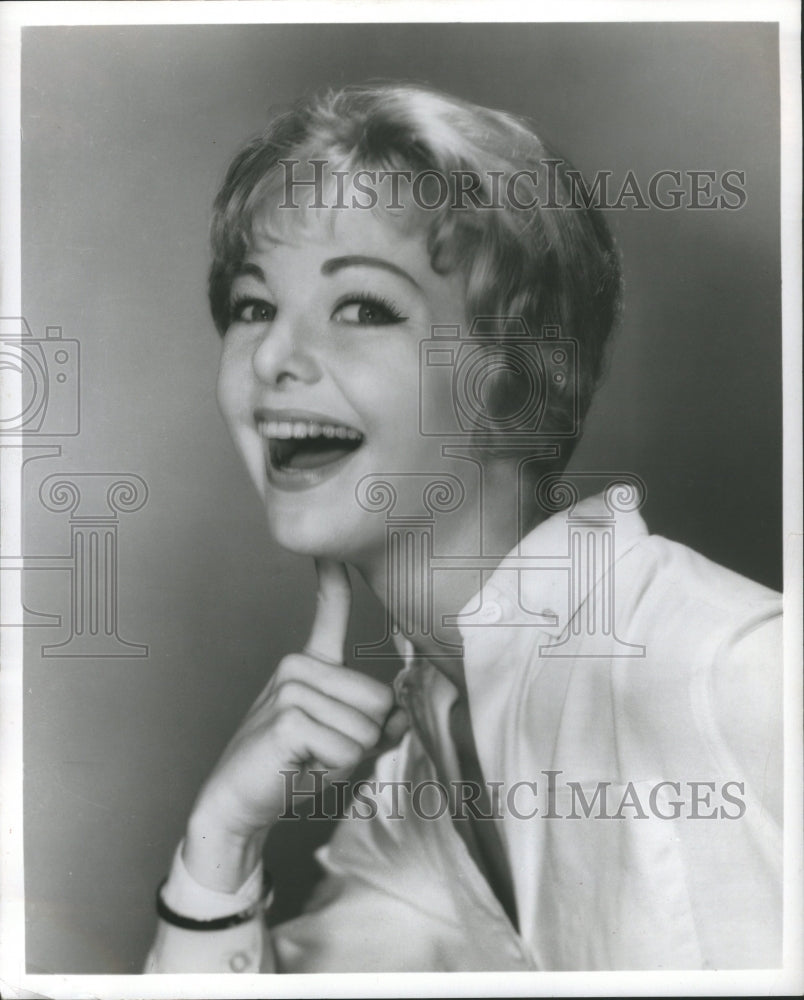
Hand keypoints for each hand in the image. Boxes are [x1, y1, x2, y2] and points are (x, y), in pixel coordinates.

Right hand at [182, 558, 407, 890]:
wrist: (238, 803)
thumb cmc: (291, 769)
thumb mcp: (340, 740)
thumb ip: (376, 724)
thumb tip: (400, 715)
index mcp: (309, 663)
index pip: (328, 609)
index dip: (333, 577)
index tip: (333, 548)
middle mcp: (298, 665)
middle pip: (379, 700)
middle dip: (363, 739)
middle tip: (320, 751)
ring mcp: (290, 687)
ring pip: (367, 729)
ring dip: (345, 760)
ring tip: (307, 760)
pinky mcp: (287, 717)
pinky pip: (348, 750)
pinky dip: (332, 772)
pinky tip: (298, 767)